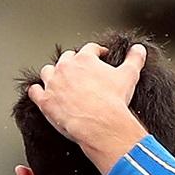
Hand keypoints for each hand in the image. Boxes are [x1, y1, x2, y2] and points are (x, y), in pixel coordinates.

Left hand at [27, 42, 149, 174]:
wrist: (101, 124)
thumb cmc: (113, 102)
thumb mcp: (129, 76)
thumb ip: (134, 60)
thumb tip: (139, 49)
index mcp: (85, 59)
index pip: (89, 49)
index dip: (95, 53)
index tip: (99, 56)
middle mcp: (66, 68)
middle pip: (66, 59)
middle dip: (73, 64)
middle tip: (79, 73)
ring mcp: (54, 84)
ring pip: (47, 72)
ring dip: (52, 75)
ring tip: (58, 82)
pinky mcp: (45, 101)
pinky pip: (35, 92)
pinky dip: (37, 92)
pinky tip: (41, 94)